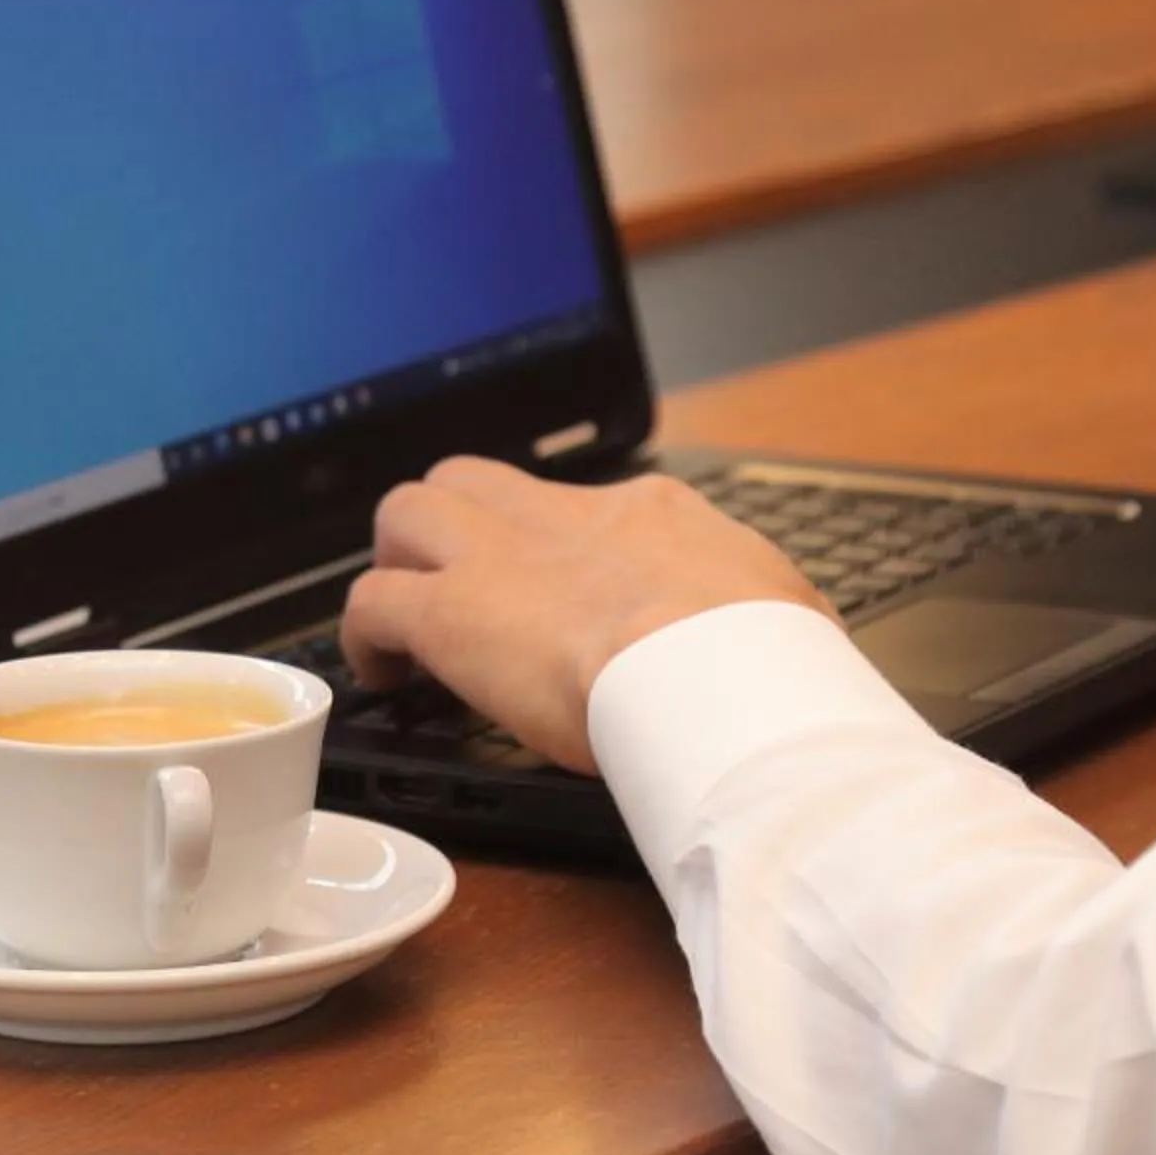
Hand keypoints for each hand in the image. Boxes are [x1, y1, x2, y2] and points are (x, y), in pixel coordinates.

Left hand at [340, 458, 835, 772]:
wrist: (718, 673)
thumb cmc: (765, 655)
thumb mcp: (785, 610)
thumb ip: (763, 612)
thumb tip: (790, 638)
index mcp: (648, 514)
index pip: (585, 505)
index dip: (558, 548)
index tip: (563, 595)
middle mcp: (564, 517)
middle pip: (476, 479)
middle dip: (454, 525)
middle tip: (458, 587)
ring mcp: (500, 557)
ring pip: (408, 511)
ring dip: (398, 560)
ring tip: (405, 624)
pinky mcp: (451, 613)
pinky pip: (372, 601)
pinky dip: (365, 636)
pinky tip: (380, 675)